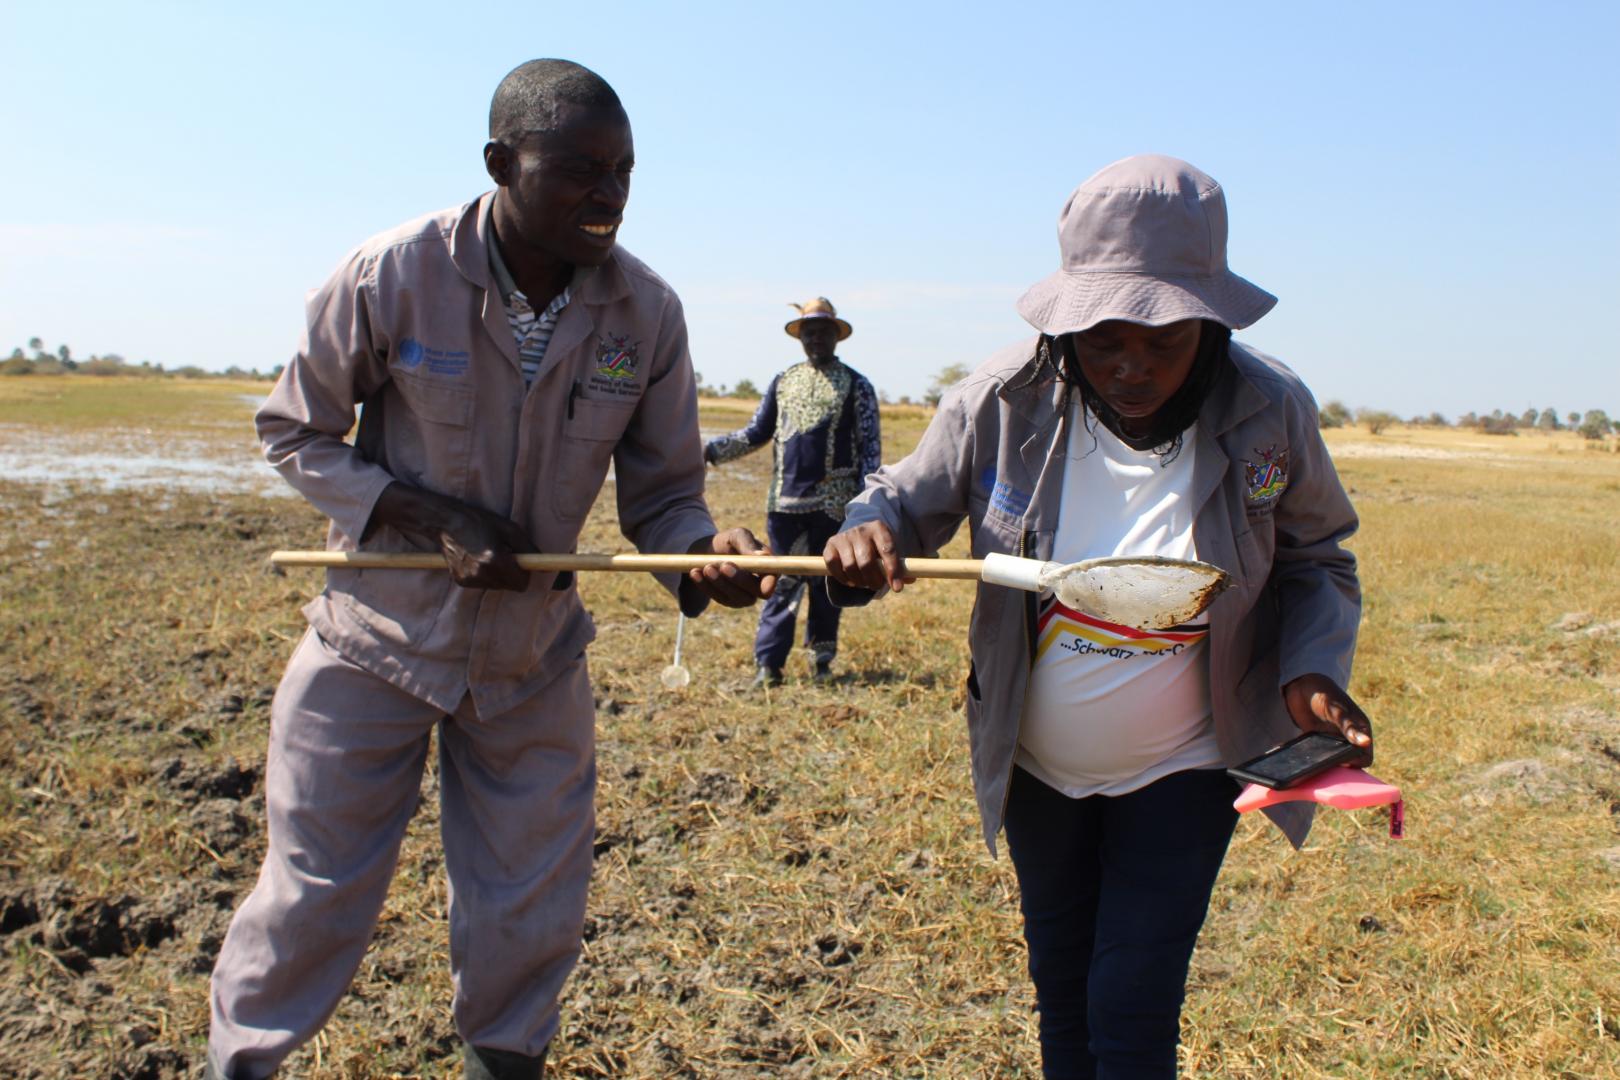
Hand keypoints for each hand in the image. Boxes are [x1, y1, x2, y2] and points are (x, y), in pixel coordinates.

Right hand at [368, 482, 533, 590]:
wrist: (446, 522)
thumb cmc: (480, 521)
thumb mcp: (509, 529)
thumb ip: (529, 549)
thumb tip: (545, 566)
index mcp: (494, 560)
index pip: (521, 584)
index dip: (524, 574)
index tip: (520, 562)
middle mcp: (481, 573)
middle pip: (510, 586)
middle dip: (512, 574)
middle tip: (504, 554)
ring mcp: (469, 579)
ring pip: (496, 586)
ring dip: (498, 574)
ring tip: (488, 554)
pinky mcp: (461, 581)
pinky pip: (482, 584)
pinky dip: (484, 575)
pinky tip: (476, 559)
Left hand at [682, 528, 775, 607]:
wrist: (708, 551)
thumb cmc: (729, 542)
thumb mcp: (737, 536)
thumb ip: (748, 545)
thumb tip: (763, 555)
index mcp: (767, 570)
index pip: (772, 581)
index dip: (768, 583)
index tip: (755, 575)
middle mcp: (757, 587)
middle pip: (753, 592)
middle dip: (738, 579)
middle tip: (723, 565)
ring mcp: (742, 597)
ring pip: (734, 597)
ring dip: (719, 582)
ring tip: (706, 567)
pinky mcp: (726, 600)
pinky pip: (717, 597)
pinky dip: (705, 585)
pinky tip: (695, 573)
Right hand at [822, 521, 915, 592]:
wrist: (857, 535)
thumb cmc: (878, 547)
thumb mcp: (890, 552)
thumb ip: (900, 566)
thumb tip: (909, 580)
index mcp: (879, 528)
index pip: (888, 550)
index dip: (893, 571)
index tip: (897, 588)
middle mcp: (860, 530)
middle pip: (866, 562)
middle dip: (874, 580)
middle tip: (877, 586)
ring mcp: (844, 536)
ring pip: (850, 566)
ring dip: (859, 581)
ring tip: (864, 583)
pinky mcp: (830, 544)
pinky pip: (833, 565)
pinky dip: (843, 578)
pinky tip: (851, 580)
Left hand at [1282, 673, 1373, 765]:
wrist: (1303, 684)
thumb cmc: (1324, 693)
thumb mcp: (1336, 710)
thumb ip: (1348, 726)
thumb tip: (1365, 742)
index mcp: (1361, 729)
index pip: (1365, 756)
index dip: (1356, 763)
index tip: (1341, 763)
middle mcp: (1349, 737)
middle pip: (1349, 761)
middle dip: (1338, 766)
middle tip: (1323, 768)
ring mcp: (1334, 739)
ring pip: (1333, 759)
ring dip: (1323, 764)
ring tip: (1309, 768)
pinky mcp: (1319, 740)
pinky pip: (1318, 754)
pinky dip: (1311, 758)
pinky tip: (1298, 761)